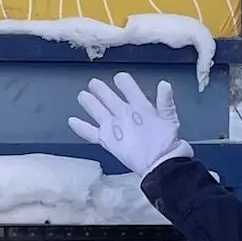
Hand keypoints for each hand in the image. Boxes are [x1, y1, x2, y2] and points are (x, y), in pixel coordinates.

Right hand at [69, 71, 191, 180]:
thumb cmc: (165, 140)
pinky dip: (81, 128)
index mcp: (140, 107)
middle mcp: (125, 114)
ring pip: (99, 112)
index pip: (130, 90)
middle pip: (109, 98)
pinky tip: (72, 121)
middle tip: (93, 82)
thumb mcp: (169, 118)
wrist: (160, 162)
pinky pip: (91, 133)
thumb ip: (165, 101)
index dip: (124, 82)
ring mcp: (115, 127)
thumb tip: (164, 84)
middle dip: (102, 90)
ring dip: (90, 103)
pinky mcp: (107, 140)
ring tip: (82, 95)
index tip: (119, 77)